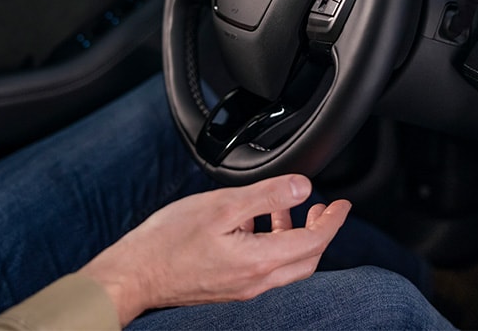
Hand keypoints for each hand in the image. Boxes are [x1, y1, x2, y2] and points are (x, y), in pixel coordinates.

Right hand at [80, 174, 350, 326]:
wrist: (135, 275)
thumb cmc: (169, 241)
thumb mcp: (221, 205)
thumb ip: (266, 196)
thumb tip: (302, 187)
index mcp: (260, 260)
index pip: (315, 242)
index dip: (333, 221)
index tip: (342, 205)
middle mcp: (257, 282)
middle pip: (307, 260)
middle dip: (320, 232)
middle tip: (322, 208)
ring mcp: (243, 289)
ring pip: (287, 266)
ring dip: (295, 237)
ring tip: (287, 211)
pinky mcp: (229, 289)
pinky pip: (265, 269)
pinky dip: (272, 245)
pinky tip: (253, 225)